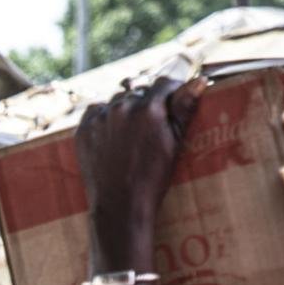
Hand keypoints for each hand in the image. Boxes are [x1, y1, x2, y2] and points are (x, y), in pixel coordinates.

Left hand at [77, 75, 203, 269]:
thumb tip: (199, 80)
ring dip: (125, 108)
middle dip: (147, 102)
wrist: (119, 205)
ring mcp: (100, 118)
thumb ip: (184, 108)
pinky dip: (104, 117)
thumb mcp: (175, 143)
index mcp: (149, 108)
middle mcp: (122, 107)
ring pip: (117, 100)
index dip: (171, 91)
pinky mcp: (83, 129)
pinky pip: (96, 111)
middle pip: (139, 91)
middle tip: (151, 123)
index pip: (163, 83)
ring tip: (131, 131)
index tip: (173, 100)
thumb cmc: (153, 177)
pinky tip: (112, 133)